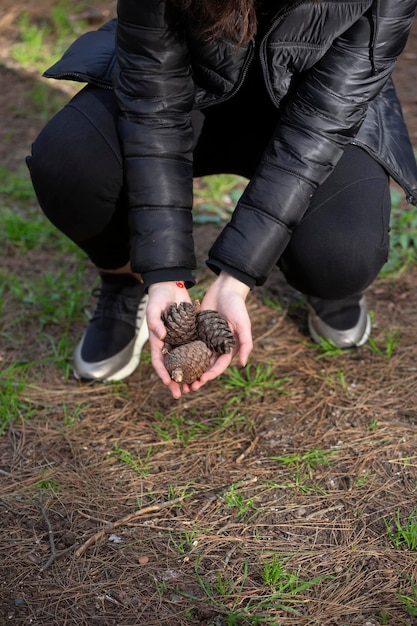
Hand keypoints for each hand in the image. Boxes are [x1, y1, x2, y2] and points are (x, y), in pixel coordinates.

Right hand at [147, 281, 192, 398]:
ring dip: (189, 375)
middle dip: (176, 381)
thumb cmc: (158, 298)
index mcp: (158, 341)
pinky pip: (195, 350)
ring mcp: (181, 340)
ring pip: (185, 362)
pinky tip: (205, 370)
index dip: (163, 373)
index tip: (168, 383)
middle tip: (180, 394)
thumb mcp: (153, 309)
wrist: (171, 286)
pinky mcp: (191, 334)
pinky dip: (198, 361)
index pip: (159, 361)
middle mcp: (169, 344)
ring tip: (194, 387)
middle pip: (173, 367)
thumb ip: (155, 323)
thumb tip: (161, 337)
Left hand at [190, 271, 252, 391]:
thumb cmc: (237, 306)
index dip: (211, 375)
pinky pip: (188, 344)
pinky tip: (172, 360)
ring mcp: (205, 338)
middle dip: (198, 378)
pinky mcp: (196, 331)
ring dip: (188, 369)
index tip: (201, 381)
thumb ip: (246, 343)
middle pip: (205, 366)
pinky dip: (182, 353)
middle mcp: (216, 346)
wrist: (225, 288)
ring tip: (179, 379)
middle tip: (188, 388)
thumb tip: (243, 364)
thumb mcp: (243, 324)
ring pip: (195, 358)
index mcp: (228, 347)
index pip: (219, 366)